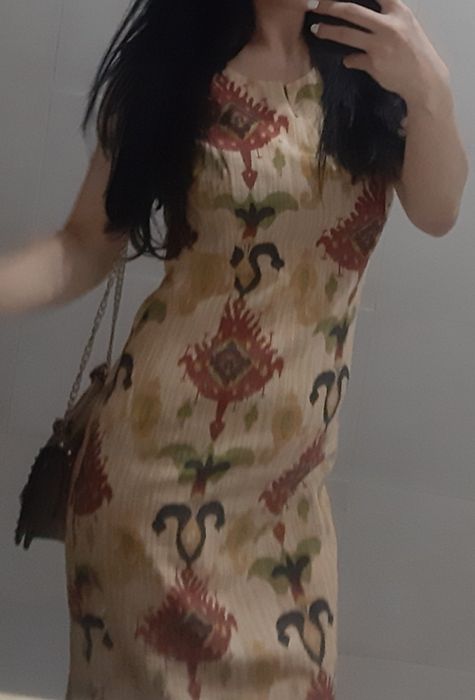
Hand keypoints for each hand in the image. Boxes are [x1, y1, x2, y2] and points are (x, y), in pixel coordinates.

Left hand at [308, 0, 450, 103]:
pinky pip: (352, 59)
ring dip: (327, 31)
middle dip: (330, 6)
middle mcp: (389, 25)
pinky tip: (346, 59)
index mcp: (398, 11)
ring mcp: (380, 45)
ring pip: (346, 34)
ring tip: (316, 29)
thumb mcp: (407, 26)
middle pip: (352, 11)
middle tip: (317, 5)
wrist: (425, 79)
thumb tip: (363, 22)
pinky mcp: (374, 64)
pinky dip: (348, 59)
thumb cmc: (415, 52)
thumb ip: (387, 18)